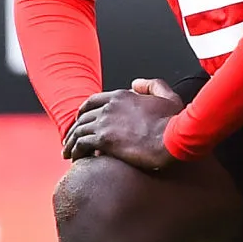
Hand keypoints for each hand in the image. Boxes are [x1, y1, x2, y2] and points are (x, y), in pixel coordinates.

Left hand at [62, 78, 183, 170]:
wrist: (172, 139)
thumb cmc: (174, 122)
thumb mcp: (168, 97)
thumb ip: (152, 85)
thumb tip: (136, 83)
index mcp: (122, 96)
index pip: (94, 100)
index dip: (84, 110)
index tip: (80, 119)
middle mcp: (109, 107)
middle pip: (83, 116)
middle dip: (74, 128)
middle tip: (70, 139)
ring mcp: (105, 122)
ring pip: (78, 130)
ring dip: (71, 142)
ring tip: (68, 153)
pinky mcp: (104, 140)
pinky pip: (81, 144)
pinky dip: (75, 151)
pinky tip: (75, 158)